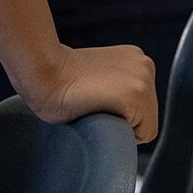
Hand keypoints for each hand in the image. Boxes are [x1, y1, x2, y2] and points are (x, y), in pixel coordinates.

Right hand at [20, 43, 159, 143]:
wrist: (44, 73)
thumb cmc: (60, 79)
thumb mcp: (99, 72)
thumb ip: (116, 83)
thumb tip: (120, 106)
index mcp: (136, 57)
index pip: (143, 103)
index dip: (120, 111)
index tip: (96, 98)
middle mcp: (145, 65)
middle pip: (148, 115)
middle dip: (124, 118)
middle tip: (94, 104)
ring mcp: (144, 80)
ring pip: (146, 127)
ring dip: (124, 126)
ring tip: (96, 108)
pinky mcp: (138, 96)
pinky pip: (143, 134)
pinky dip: (125, 135)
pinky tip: (102, 114)